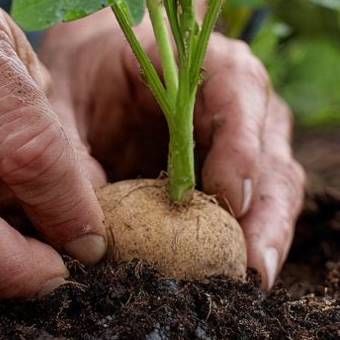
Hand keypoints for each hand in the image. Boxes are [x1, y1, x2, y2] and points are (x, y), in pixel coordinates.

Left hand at [37, 7, 305, 288]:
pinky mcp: (244, 173)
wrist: (97, 65)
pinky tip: (242, 279)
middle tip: (251, 265)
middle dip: (266, 211)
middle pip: (271, 151)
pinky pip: (261, 208)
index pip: (238, 91)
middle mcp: (242, 95)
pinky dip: (254, 242)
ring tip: (253, 281)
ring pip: (278, 186)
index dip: (240, 145)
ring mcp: (252, 136)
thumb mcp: (61, 96)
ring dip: (269, 234)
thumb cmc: (84, 73)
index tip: (229, 197)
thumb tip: (83, 228)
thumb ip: (68, 148)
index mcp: (201, 57)